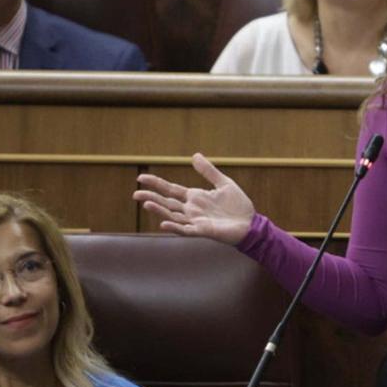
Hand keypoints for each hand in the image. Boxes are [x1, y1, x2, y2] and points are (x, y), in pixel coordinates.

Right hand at [133, 153, 255, 244]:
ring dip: (159, 211)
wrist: (251, 223)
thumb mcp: (223, 183)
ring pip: (172, 216)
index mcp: (195, 197)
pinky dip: (174, 227)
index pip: (171, 189)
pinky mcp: (203, 231)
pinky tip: (163, 223)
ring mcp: (195, 221)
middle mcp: (191, 209)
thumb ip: (208, 171)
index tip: (141, 177)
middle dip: (151, 198)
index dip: (156, 183)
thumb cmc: (238, 205)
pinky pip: (185, 230)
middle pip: (167, 203)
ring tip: (146, 204)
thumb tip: (194, 155)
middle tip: (135, 194)